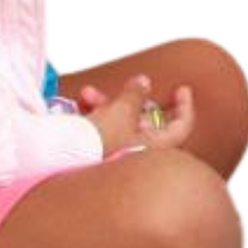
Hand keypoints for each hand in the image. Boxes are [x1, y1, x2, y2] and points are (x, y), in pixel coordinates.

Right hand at [76, 73, 195, 156]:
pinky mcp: (100, 159)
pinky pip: (104, 133)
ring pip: (121, 124)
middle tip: (126, 86)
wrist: (63, 165)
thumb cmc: (100, 139)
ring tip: (87, 94)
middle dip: (130, 98)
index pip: (180, 127)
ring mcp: (121, 158)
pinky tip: (80, 106)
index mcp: (155, 147)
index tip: (182, 89)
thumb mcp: (120, 110)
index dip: (184, 106)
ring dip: (106, 104)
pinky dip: (95, 118)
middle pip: (145, 121)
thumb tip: (144, 82)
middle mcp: (141, 154)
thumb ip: (135, 94)